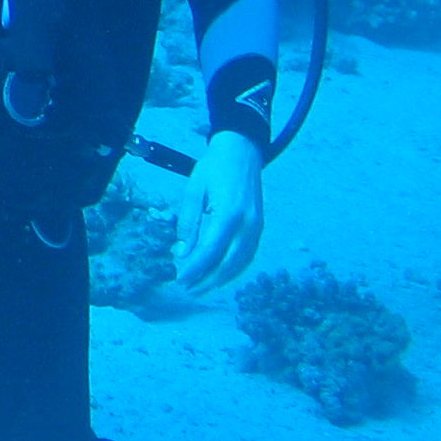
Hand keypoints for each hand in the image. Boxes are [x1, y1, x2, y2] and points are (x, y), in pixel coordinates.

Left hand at [175, 129, 264, 292]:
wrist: (242, 151)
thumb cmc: (214, 168)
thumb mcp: (194, 190)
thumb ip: (188, 223)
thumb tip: (181, 253)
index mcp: (229, 214)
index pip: (210, 251)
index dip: (194, 269)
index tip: (180, 279)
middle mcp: (248, 224)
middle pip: (227, 264)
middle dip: (207, 280)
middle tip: (188, 289)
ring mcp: (257, 227)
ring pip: (240, 263)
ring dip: (220, 279)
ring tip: (201, 287)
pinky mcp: (259, 227)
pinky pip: (248, 255)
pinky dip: (234, 269)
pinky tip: (220, 274)